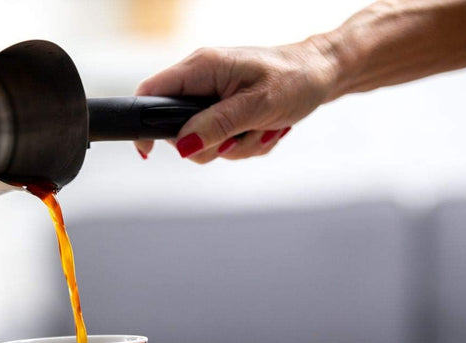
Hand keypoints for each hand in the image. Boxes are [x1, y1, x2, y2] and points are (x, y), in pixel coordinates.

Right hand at [134, 39, 335, 162]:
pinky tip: (264, 128)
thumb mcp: (257, 106)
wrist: (322, 74)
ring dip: (234, 146)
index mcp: (201, 67)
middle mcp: (202, 81)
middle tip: (239, 136)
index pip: (150, 93)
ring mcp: (213, 98)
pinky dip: (245, 143)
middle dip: (211, 145)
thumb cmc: (295, 78)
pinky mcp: (225, 111)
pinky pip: (222, 142)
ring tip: (261, 128)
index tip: (149, 151)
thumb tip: (183, 145)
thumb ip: (217, 125)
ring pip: (203, 143)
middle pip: (178, 130)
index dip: (143, 124)